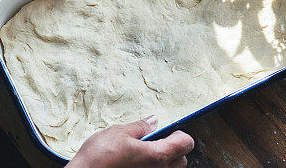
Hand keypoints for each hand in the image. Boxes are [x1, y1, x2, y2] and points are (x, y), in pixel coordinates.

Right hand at [67, 117, 194, 167]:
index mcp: (157, 156)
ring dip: (162, 162)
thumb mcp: (119, 132)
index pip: (185, 144)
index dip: (179, 134)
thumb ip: (140, 127)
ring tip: (142, 154)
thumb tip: (153, 122)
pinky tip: (135, 164)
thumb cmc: (100, 157)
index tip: (169, 131)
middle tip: (154, 142)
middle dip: (173, 150)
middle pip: (181, 161)